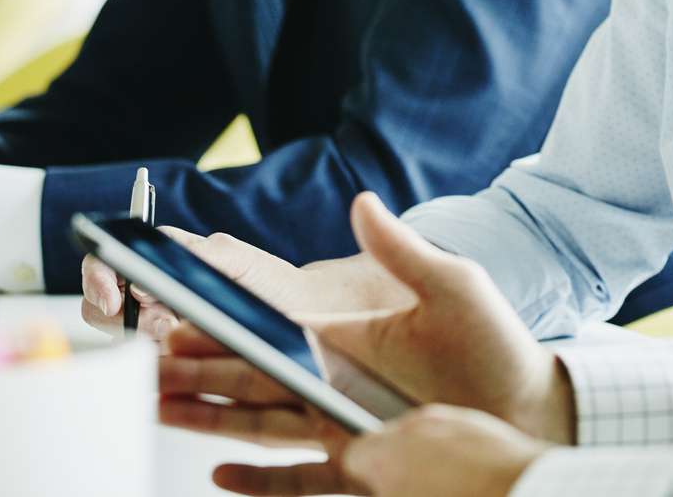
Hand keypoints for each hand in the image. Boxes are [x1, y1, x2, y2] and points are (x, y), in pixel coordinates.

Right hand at [86, 226, 364, 341]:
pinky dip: (160, 365)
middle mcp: (152, 294)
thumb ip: (193, 254)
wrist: (302, 318)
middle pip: (102, 306)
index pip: (106, 263)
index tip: (114, 295)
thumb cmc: (271, 282)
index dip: (98, 277)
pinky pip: (146, 365)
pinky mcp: (170, 360)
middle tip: (163, 322)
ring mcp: (158, 328)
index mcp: (161, 261)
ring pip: (122, 339)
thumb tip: (152, 261)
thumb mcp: (234, 259)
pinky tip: (188, 361)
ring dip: (147, 341)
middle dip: (125, 317)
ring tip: (186, 336)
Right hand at [161, 192, 575, 484]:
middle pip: (248, 373)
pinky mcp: (360, 462)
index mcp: (343, 332)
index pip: (268, 321)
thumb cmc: (495, 343)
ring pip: (258, 421)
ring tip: (156, 407)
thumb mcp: (453, 286)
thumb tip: (364, 202)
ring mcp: (341, 422)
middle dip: (192, 368)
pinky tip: (220, 475)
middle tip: (139, 363)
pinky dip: (259, 479)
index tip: (171, 304)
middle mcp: (332, 377)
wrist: (533, 403)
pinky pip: (298, 478)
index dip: (220, 316)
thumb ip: (403, 251)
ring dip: (206, 415)